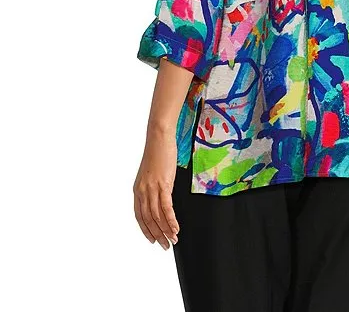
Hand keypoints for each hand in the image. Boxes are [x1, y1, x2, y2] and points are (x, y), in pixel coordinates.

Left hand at [133, 128, 179, 249]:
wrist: (158, 137)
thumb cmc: (158, 151)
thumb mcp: (152, 172)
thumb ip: (153, 185)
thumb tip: (161, 195)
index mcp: (138, 189)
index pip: (139, 215)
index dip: (146, 229)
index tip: (153, 239)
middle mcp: (142, 191)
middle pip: (148, 219)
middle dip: (157, 235)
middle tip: (165, 246)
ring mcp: (152, 188)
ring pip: (157, 216)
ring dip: (165, 231)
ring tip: (173, 240)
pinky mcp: (163, 184)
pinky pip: (166, 207)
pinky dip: (171, 220)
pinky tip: (176, 228)